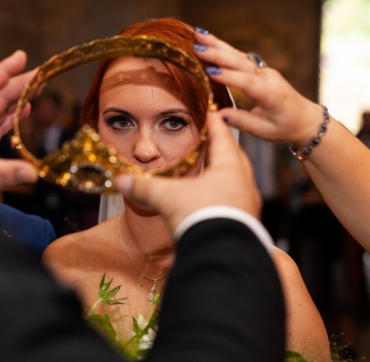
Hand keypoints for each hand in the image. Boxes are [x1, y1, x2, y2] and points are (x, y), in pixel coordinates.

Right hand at [115, 113, 260, 232]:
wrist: (220, 256)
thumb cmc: (200, 218)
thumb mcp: (167, 198)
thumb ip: (143, 187)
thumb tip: (120, 181)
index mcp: (230, 168)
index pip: (223, 137)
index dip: (216, 123)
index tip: (214, 113)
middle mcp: (244, 184)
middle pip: (236, 157)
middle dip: (224, 148)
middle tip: (215, 140)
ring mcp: (249, 205)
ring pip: (239, 181)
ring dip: (227, 173)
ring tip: (214, 171)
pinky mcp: (247, 224)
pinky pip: (238, 201)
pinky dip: (227, 195)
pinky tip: (215, 201)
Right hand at [194, 32, 323, 145]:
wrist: (304, 118)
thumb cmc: (284, 127)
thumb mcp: (263, 130)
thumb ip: (241, 121)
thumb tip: (217, 115)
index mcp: (271, 94)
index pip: (247, 82)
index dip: (228, 76)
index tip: (208, 71)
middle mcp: (268, 77)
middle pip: (240, 62)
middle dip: (217, 53)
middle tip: (196, 47)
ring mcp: (264, 70)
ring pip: (238, 55)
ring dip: (218, 44)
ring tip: (198, 34)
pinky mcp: (259, 68)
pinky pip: (239, 56)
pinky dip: (223, 48)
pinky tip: (209, 40)